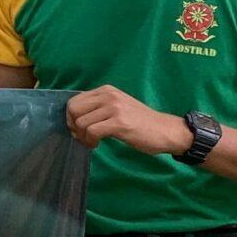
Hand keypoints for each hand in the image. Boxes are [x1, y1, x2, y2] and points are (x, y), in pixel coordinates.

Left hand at [65, 87, 191, 155]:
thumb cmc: (140, 122)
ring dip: (82, 137)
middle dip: (73, 127)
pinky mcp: (119, 122)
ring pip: (81, 122)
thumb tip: (74, 117)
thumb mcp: (118, 107)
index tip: (78, 130)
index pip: (74, 101)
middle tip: (82, 137)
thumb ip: (98, 107)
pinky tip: (96, 145)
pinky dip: (90, 141)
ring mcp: (114, 108)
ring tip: (91, 143)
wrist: (166, 130)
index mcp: (106, 91)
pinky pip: (92, 132)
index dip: (71, 117)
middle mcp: (108, 95)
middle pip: (73, 110)